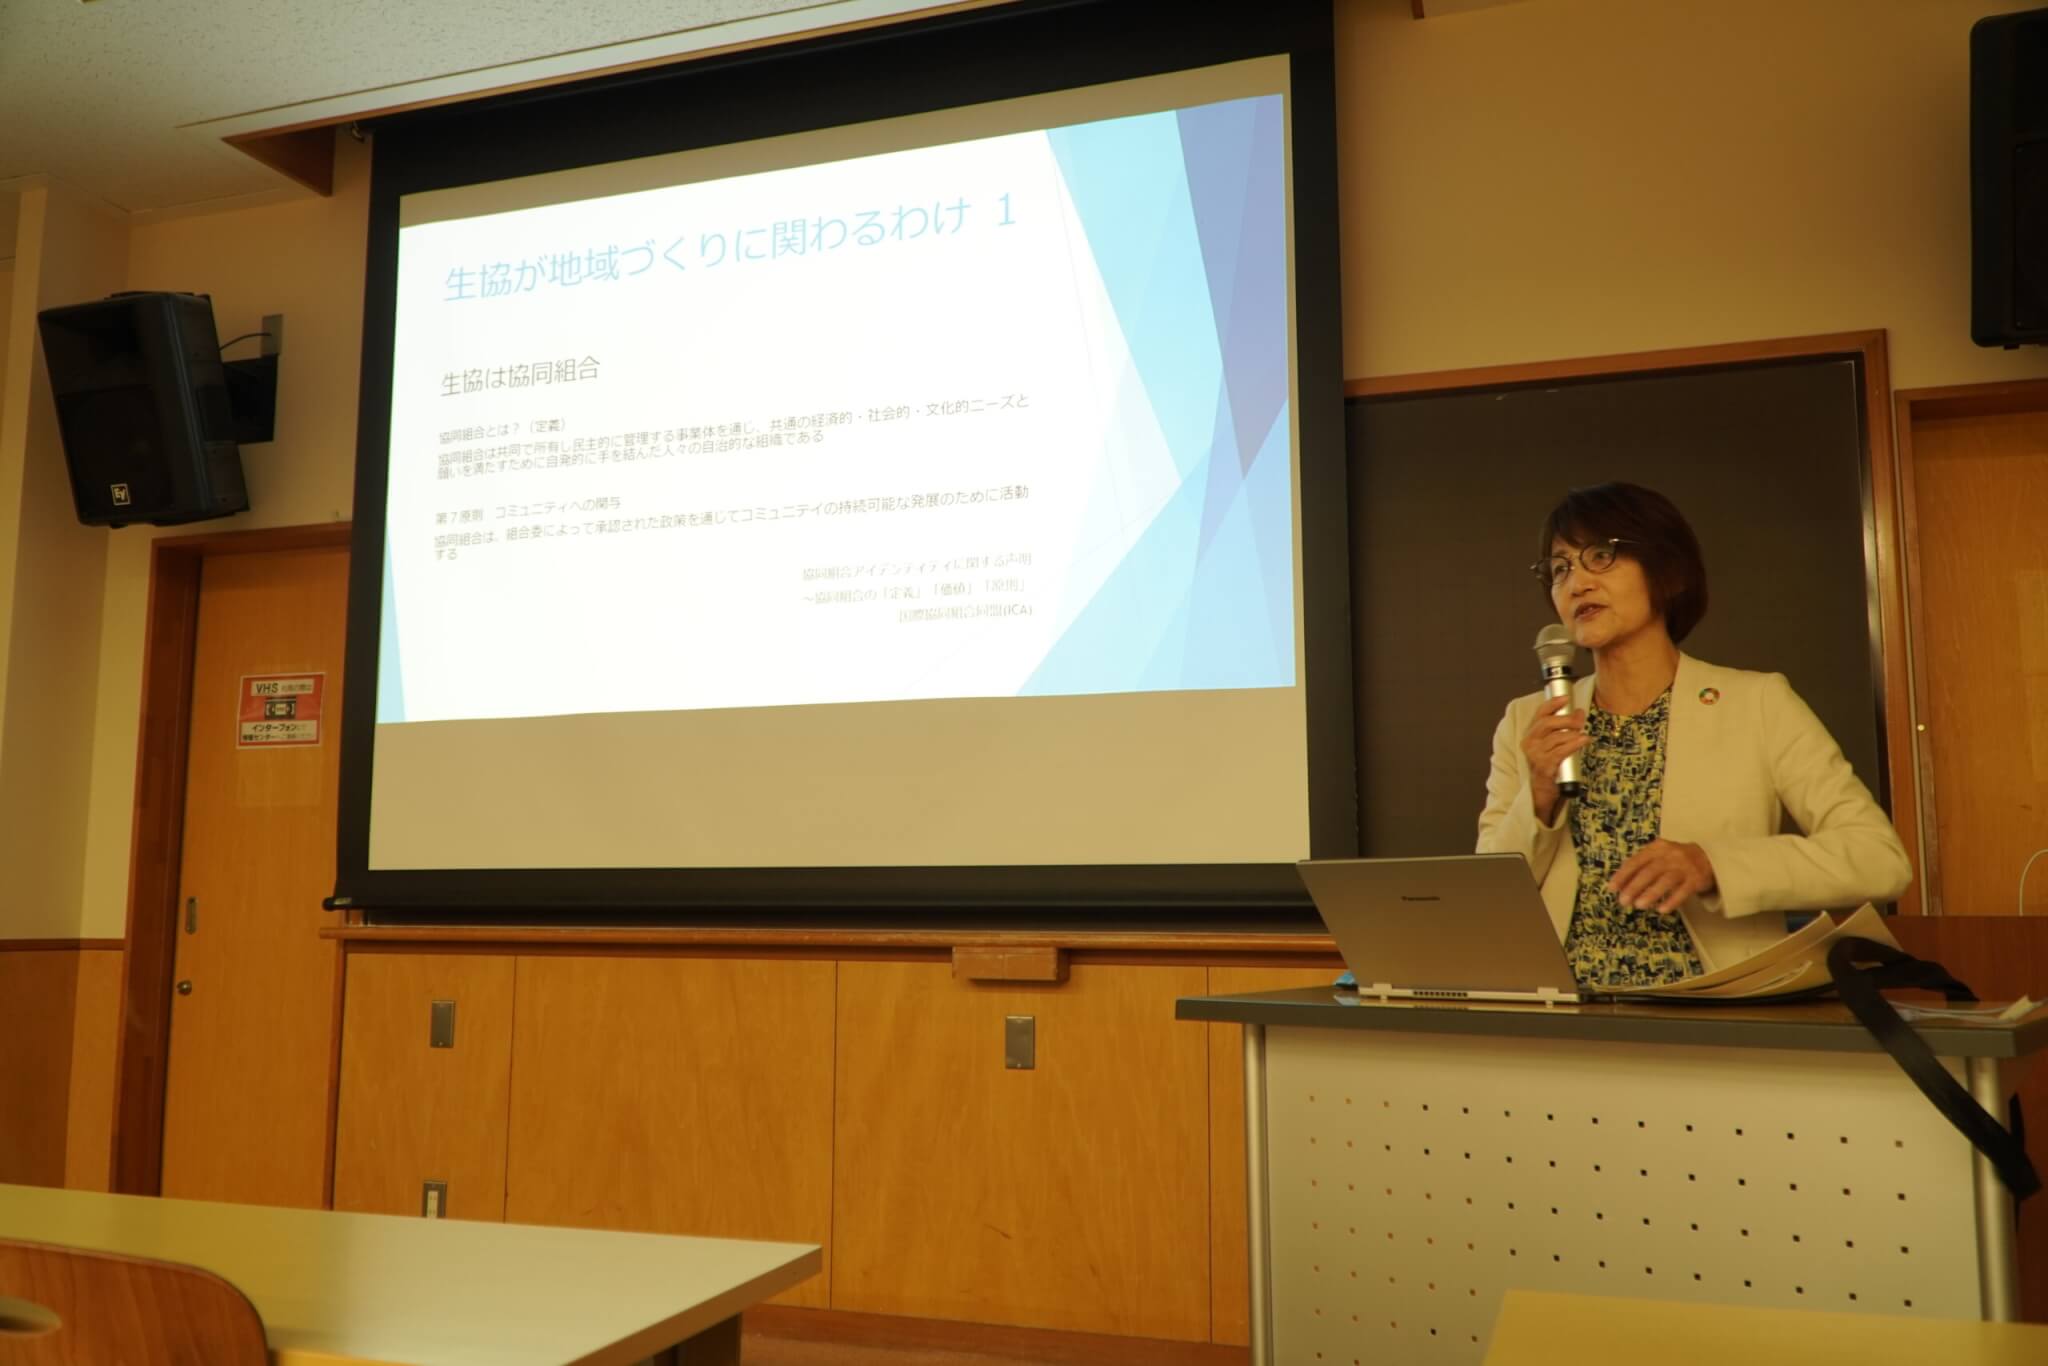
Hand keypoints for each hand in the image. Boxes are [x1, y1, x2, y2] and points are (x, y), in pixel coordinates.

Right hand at [1520, 694, 1587, 822]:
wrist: (1542, 789)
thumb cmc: (1549, 763)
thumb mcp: (1552, 743)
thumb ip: (1562, 728)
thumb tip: (1579, 712)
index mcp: (1531, 734)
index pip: (1539, 713)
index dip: (1552, 704)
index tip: (1565, 698)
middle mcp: (1529, 742)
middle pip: (1547, 723)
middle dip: (1566, 719)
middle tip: (1580, 719)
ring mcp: (1535, 755)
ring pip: (1556, 737)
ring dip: (1572, 733)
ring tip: (1583, 733)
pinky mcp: (1544, 765)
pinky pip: (1561, 751)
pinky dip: (1574, 744)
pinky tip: (1583, 740)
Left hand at [1609, 840, 1715, 913]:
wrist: (1708, 857)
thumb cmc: (1674, 860)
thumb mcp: (1658, 856)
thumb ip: (1640, 867)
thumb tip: (1619, 885)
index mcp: (1656, 848)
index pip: (1636, 861)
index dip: (1622, 875)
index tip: (1612, 888)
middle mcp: (1670, 855)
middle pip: (1649, 871)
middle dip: (1634, 887)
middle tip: (1623, 901)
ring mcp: (1685, 867)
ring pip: (1666, 881)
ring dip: (1651, 894)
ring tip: (1639, 906)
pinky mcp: (1697, 879)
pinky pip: (1683, 891)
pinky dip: (1672, 901)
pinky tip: (1661, 910)